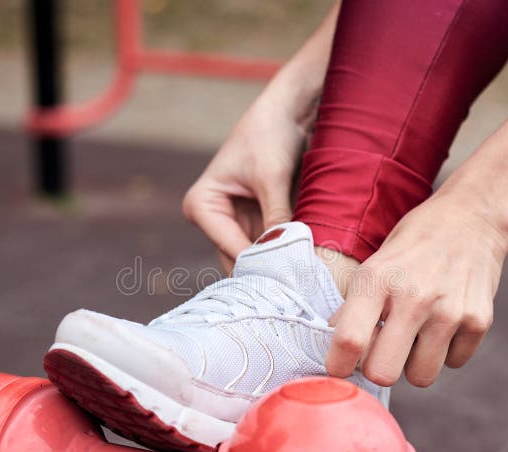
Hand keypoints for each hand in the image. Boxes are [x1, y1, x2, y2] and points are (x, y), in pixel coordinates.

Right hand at [182, 94, 310, 271]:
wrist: (288, 110)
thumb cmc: (270, 134)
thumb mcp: (272, 178)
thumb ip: (276, 218)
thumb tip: (287, 257)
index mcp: (201, 204)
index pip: (231, 246)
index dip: (260, 263)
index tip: (288, 280)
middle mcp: (213, 217)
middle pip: (239, 258)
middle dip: (267, 269)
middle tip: (298, 285)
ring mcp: (235, 221)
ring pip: (256, 258)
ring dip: (278, 265)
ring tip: (304, 277)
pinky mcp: (256, 220)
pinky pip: (270, 247)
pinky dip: (285, 254)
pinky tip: (305, 264)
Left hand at [326, 191, 507, 386]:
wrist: (472, 218)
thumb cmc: (414, 245)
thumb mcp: (373, 265)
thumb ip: (353, 307)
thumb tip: (333, 347)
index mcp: (377, 280)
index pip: (349, 341)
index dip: (337, 365)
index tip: (339, 367)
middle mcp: (413, 297)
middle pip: (383, 373)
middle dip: (379, 369)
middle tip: (383, 350)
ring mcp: (449, 311)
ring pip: (420, 377)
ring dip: (415, 363)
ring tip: (417, 332)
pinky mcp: (478, 321)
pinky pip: (454, 364)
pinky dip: (447, 351)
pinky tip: (444, 322)